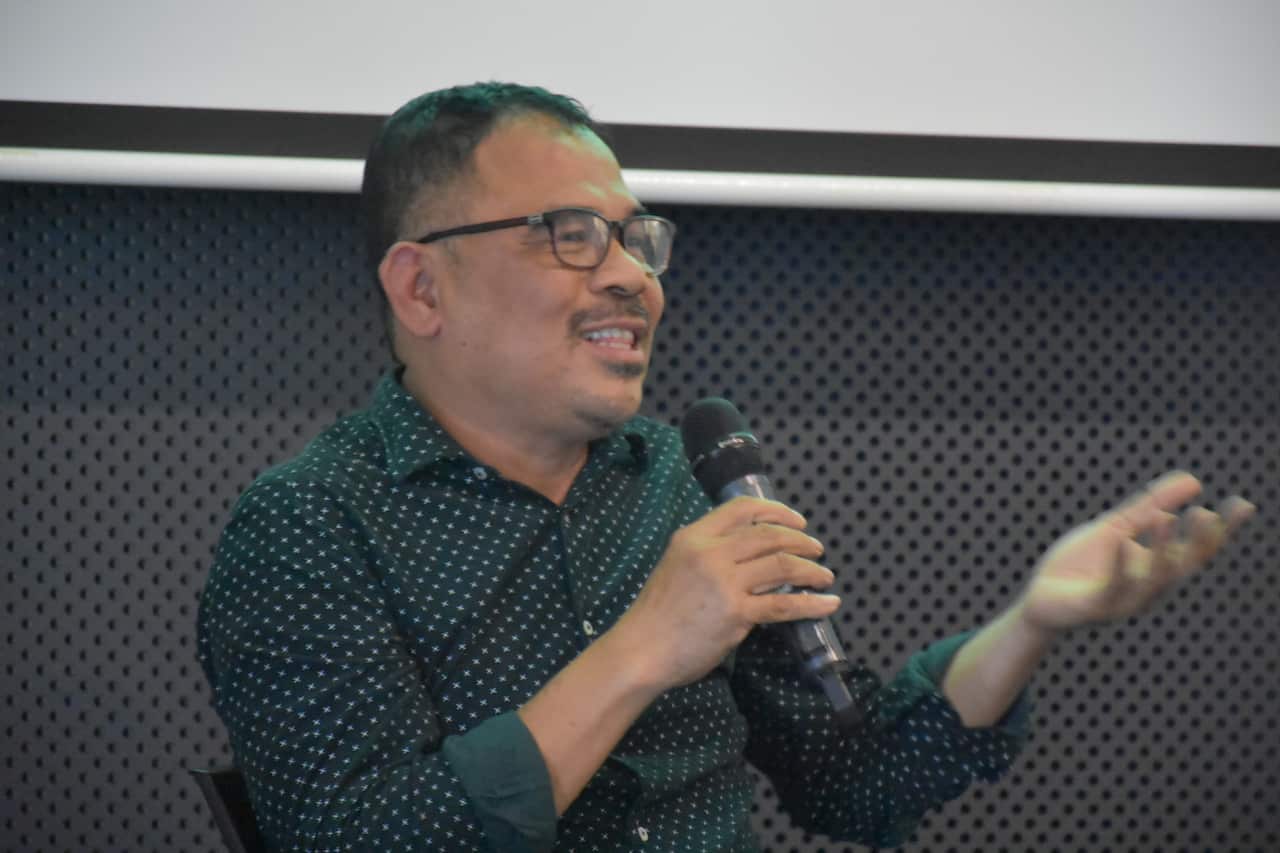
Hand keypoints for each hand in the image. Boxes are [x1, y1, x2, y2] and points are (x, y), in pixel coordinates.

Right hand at [613, 496, 839, 691]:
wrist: (641, 649)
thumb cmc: (657, 613)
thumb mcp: (677, 566)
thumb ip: (709, 555)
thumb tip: (753, 557)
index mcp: (694, 536)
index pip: (741, 509)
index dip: (776, 511)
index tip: (797, 521)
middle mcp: (710, 552)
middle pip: (768, 535)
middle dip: (800, 540)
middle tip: (816, 549)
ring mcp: (724, 582)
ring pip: (781, 565)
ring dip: (810, 570)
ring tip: (824, 575)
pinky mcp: (736, 613)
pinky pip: (783, 605)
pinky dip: (811, 603)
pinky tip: (827, 603)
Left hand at [1019, 470, 1255, 633]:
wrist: (1041, 597)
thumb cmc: (1082, 564)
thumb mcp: (1117, 527)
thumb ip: (1150, 505)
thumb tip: (1193, 480)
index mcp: (1157, 567)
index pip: (1196, 548)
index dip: (1221, 530)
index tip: (1242, 505)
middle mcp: (1148, 586)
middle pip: (1182, 565)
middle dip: (1197, 543)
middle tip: (1207, 515)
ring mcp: (1124, 598)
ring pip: (1152, 578)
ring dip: (1162, 549)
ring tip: (1169, 518)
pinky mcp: (1095, 605)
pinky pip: (1113, 587)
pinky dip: (1121, 566)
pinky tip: (1124, 542)